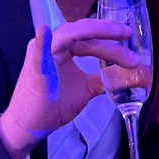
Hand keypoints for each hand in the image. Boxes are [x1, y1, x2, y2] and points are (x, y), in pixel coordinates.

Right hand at [0, 19, 138, 158]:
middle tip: (128, 34)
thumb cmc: (52, 106)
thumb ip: (101, 79)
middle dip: (107, 32)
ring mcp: (41, 56)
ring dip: (95, 33)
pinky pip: (37, 54)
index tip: (128, 38)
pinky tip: (44, 31)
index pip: (89, 38)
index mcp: (62, 49)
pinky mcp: (35, 71)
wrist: (29, 127)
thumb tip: (124, 75)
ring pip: (69, 35)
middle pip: (83, 33)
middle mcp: (51, 47)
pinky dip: (42, 42)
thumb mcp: (85, 89)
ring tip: (116, 32)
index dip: (109, 37)